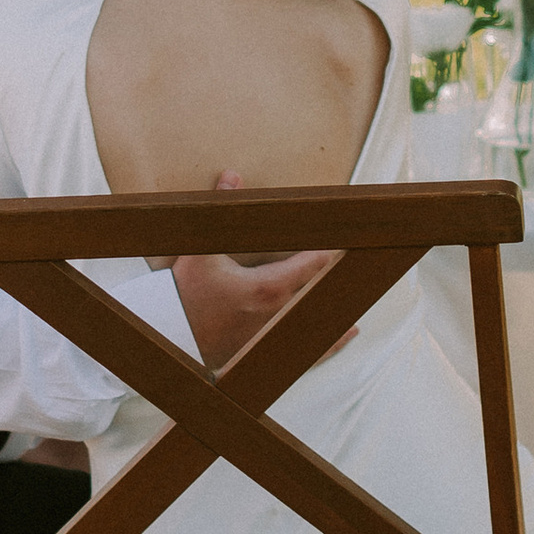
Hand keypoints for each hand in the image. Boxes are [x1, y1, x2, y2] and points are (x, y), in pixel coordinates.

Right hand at [170, 171, 357, 373]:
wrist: (168, 337)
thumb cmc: (183, 295)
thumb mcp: (199, 250)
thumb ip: (220, 210)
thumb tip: (233, 176)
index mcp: (266, 286)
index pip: (312, 265)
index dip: (332, 253)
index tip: (351, 242)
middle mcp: (277, 314)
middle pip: (319, 295)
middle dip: (339, 283)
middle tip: (365, 273)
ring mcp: (272, 339)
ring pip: (315, 329)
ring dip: (336, 322)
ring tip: (356, 321)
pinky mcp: (263, 355)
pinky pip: (301, 357)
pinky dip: (322, 350)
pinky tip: (336, 345)